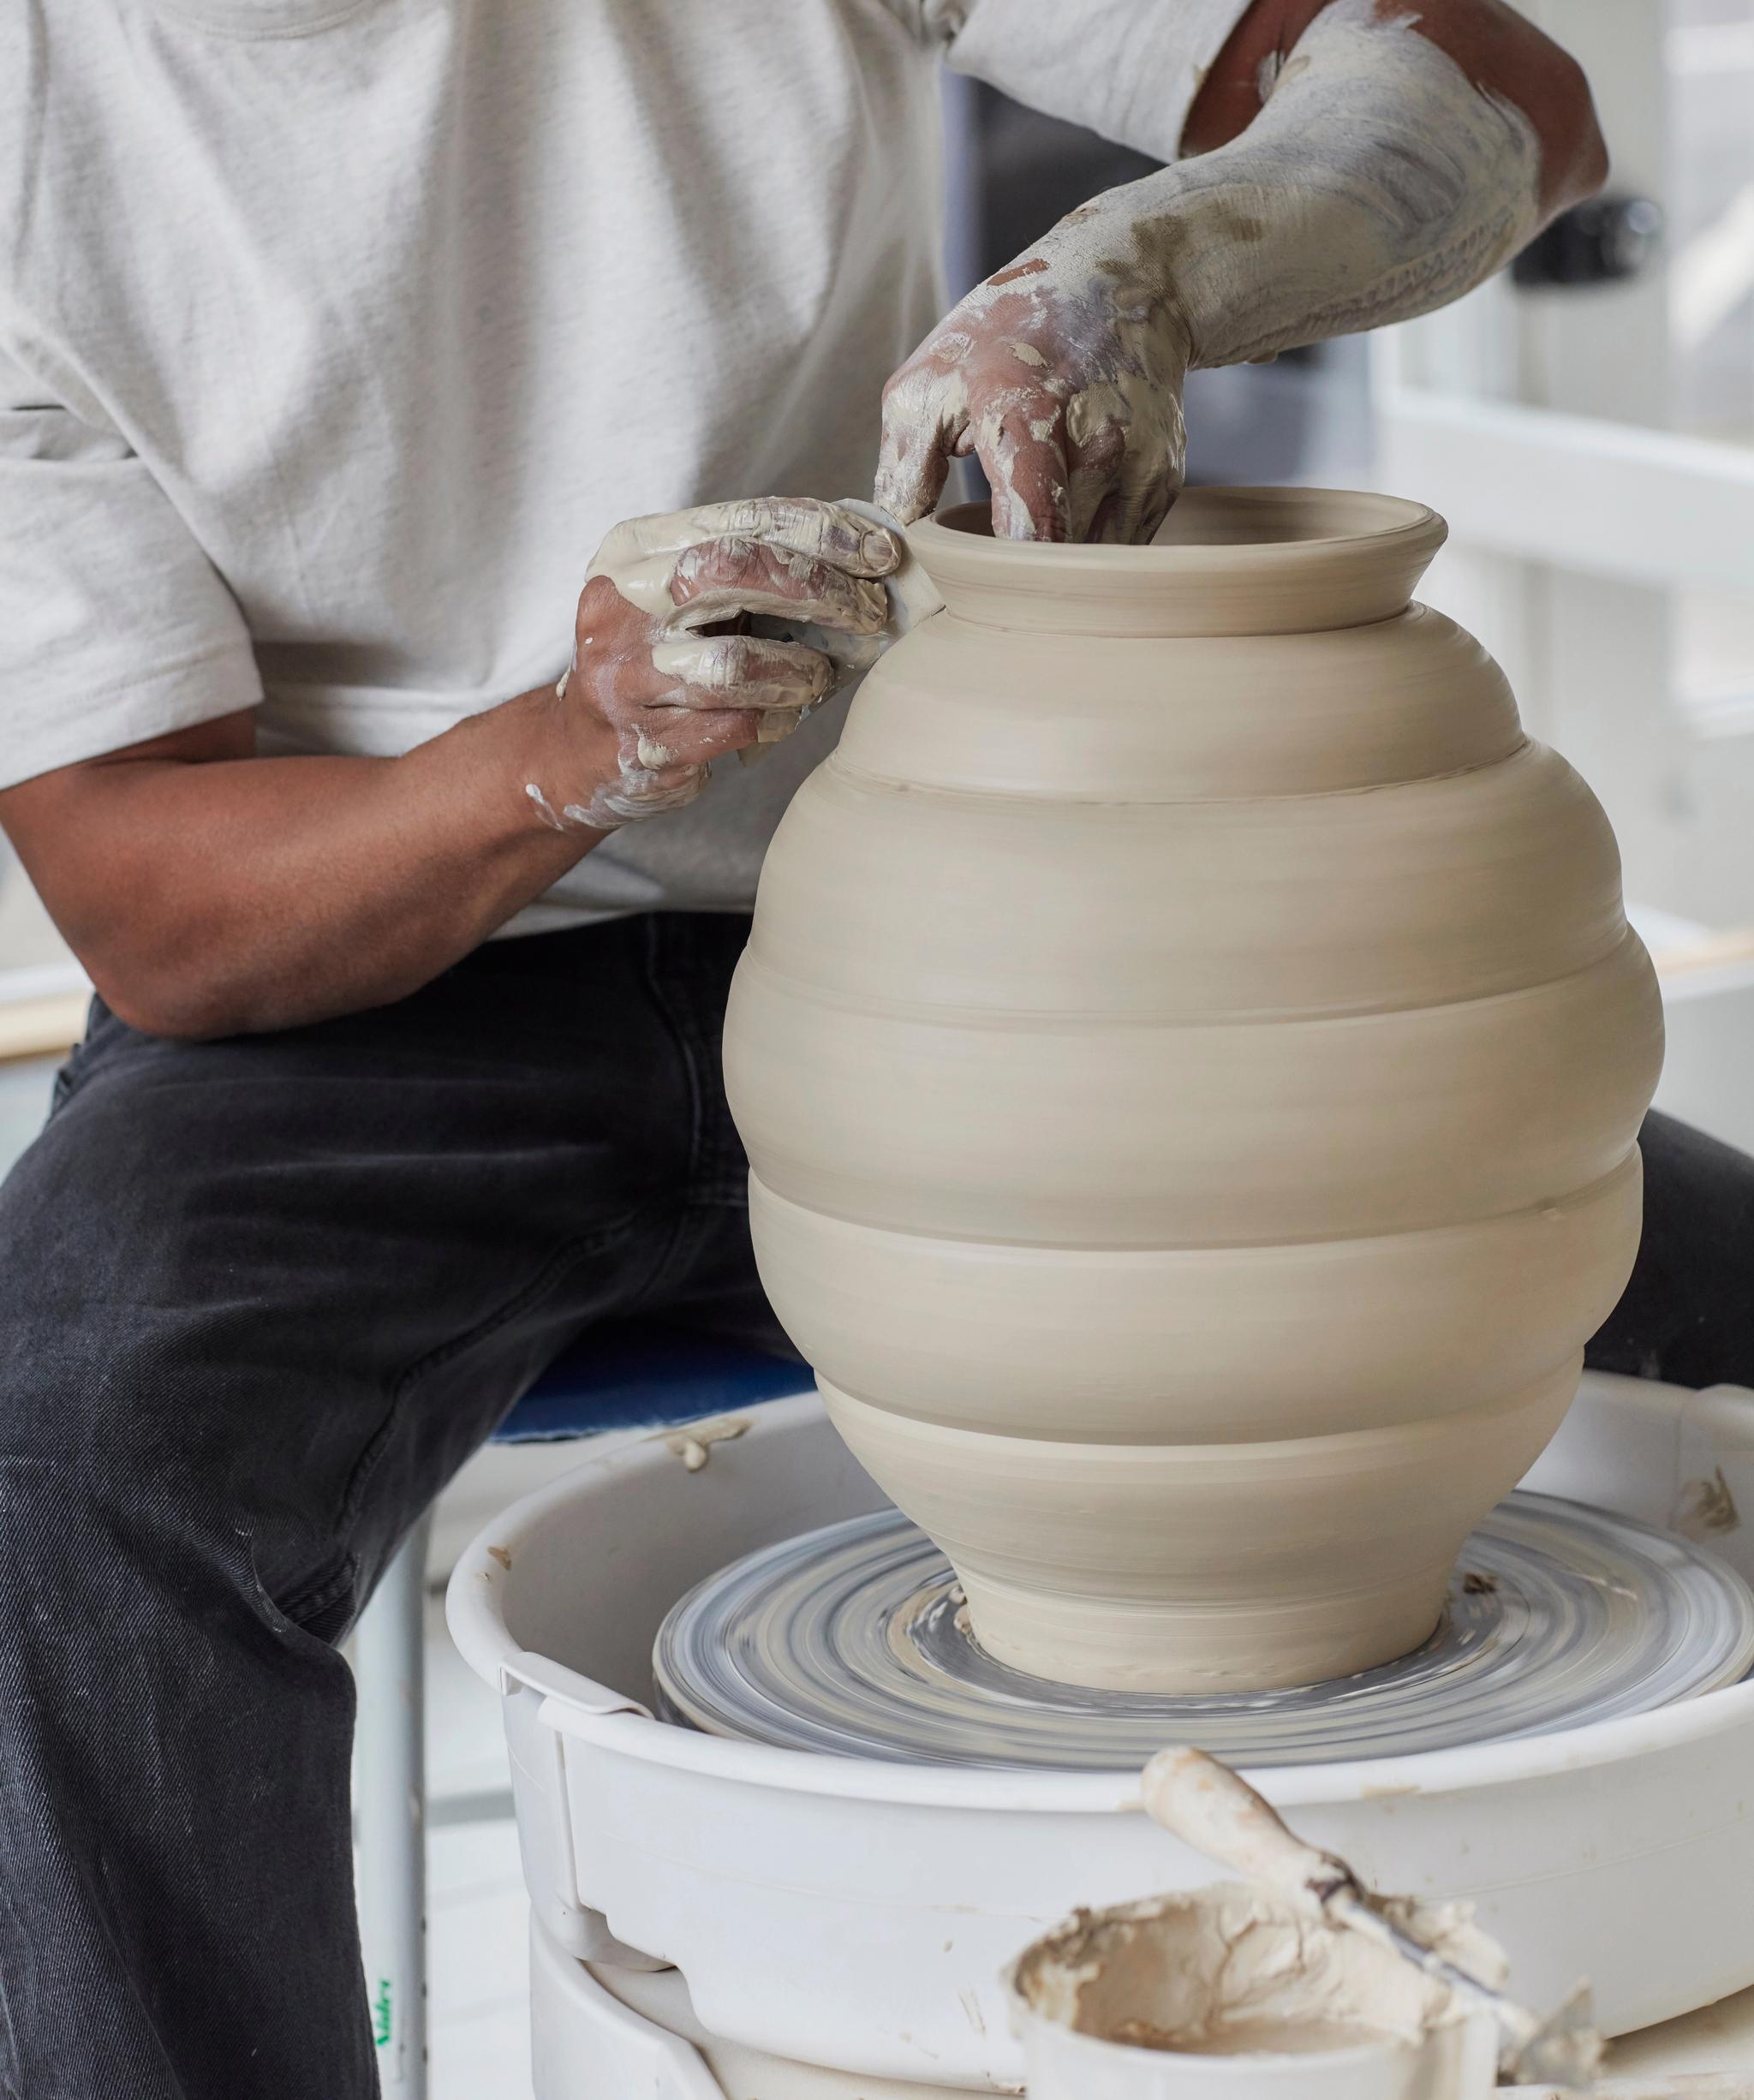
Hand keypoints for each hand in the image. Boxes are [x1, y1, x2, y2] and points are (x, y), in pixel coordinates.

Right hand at [537, 497, 901, 830]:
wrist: (581, 746)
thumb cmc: (659, 660)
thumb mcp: (685, 596)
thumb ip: (750, 569)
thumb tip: (863, 559)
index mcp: (635, 551)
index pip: (742, 520)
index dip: (822, 532)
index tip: (880, 551)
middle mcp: (621, 605)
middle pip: (735, 573)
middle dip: (820, 589)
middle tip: (869, 611)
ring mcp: (627, 677)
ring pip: (735, 664)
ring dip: (799, 670)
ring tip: (819, 676)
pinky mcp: (644, 740)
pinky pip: (734, 725)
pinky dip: (776, 718)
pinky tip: (782, 714)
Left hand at [876, 195, 1190, 546]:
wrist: (1120, 283)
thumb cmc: (1006, 336)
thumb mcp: (929, 384)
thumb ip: (904, 472)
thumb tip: (892, 551)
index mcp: (1027, 414)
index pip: (1029, 531)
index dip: (1002, 577)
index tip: (971, 589)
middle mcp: (1098, 443)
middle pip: (1058, 562)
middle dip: (1019, 577)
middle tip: (985, 566)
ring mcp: (1140, 465)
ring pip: (1087, 562)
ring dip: (1052, 561)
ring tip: (1028, 506)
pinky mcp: (1164, 481)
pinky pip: (1115, 547)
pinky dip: (1084, 542)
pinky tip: (1067, 495)